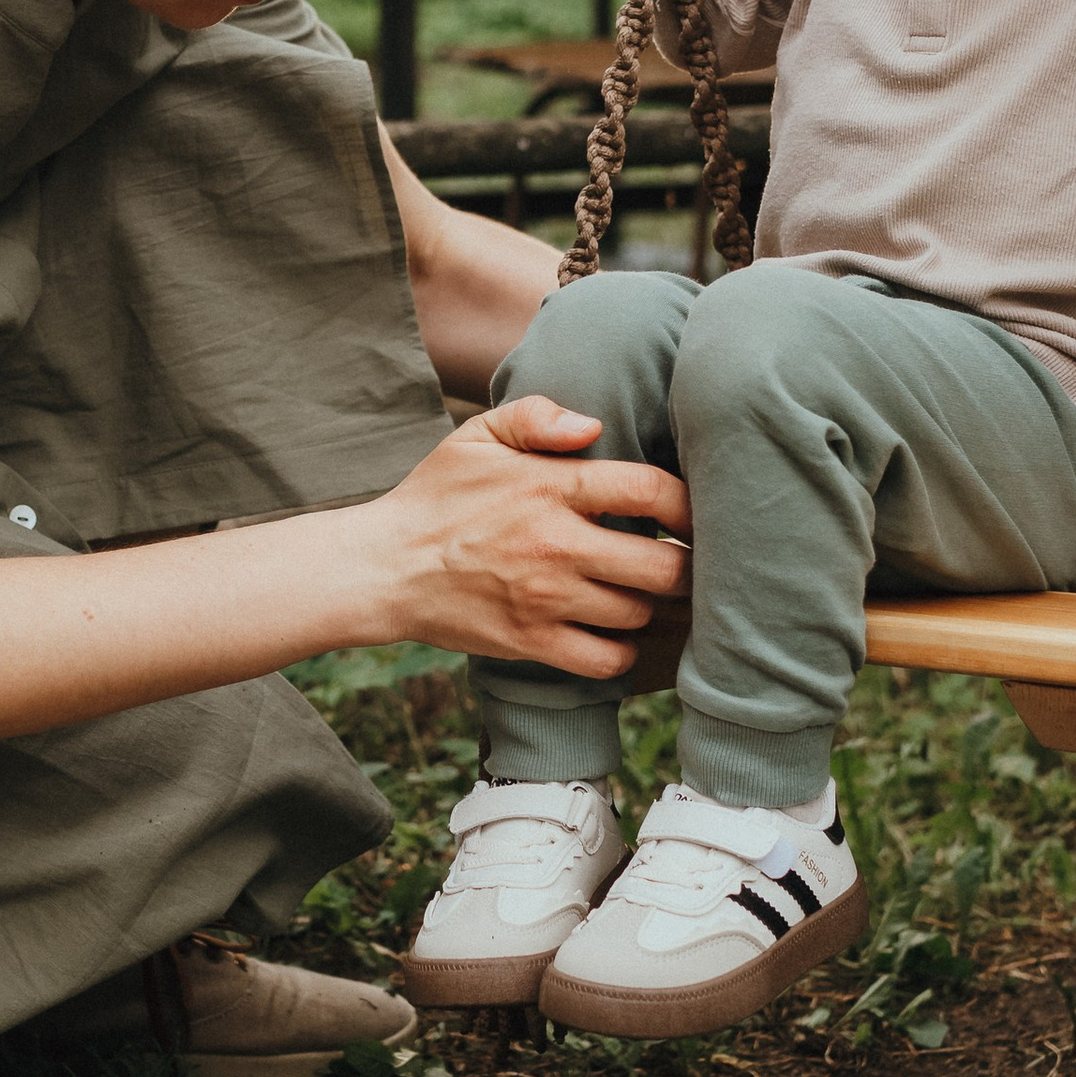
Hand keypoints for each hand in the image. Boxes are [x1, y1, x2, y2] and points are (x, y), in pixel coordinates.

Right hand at [355, 395, 688, 677]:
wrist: (383, 568)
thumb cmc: (436, 497)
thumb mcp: (477, 437)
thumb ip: (536, 416)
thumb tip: (593, 426)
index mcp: (550, 487)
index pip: (651, 492)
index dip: (689, 505)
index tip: (692, 514)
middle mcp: (555, 545)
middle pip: (664, 566)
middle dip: (684, 565)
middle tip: (680, 560)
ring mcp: (545, 599)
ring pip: (637, 613)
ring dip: (646, 604)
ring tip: (639, 591)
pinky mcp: (531, 643)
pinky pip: (605, 660)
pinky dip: (619, 651)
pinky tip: (610, 632)